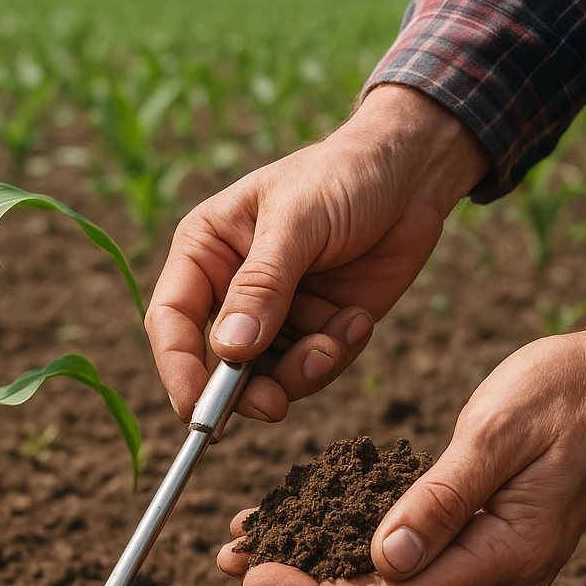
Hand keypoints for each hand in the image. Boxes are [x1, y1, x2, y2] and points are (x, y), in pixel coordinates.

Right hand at [145, 85, 487, 421]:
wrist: (413, 174)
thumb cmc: (342, 176)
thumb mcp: (297, 222)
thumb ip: (262, 286)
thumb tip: (229, 350)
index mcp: (206, 251)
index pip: (172, 320)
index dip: (177, 369)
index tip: (195, 411)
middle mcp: (233, 289)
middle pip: (216, 363)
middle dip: (246, 390)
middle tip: (274, 405)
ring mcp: (277, 313)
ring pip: (268, 377)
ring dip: (303, 372)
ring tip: (338, 337)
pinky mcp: (317, 328)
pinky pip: (313, 369)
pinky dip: (336, 355)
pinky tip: (358, 318)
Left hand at [219, 293, 585, 585]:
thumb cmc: (568, 394)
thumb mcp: (496, 436)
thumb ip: (441, 501)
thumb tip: (384, 562)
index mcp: (503, 555)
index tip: (254, 579)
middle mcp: (494, 568)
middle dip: (304, 583)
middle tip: (232, 561)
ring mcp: (488, 551)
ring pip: (390, 575)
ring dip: (322, 561)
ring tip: (254, 540)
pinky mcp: (479, 527)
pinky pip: (408, 544)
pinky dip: (353, 534)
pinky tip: (312, 514)